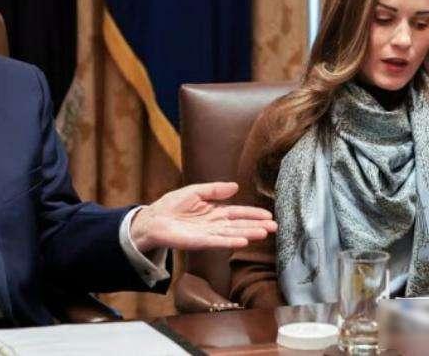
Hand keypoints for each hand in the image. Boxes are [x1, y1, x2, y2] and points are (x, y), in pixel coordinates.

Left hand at [130, 182, 276, 252]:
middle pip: (239, 225)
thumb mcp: (196, 191)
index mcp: (214, 211)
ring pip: (232, 234)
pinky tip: (243, 241)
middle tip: (275, 227)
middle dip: (257, 225)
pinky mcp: (199, 242)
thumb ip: (215, 189)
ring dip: (248, 233)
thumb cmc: (172, 205)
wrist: (153, 219)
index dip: (253, 214)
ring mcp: (208, 234)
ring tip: (264, 233)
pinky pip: (218, 241)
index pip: (238, 213)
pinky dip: (231, 241)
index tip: (269, 215)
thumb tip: (236, 186)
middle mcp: (214, 224)